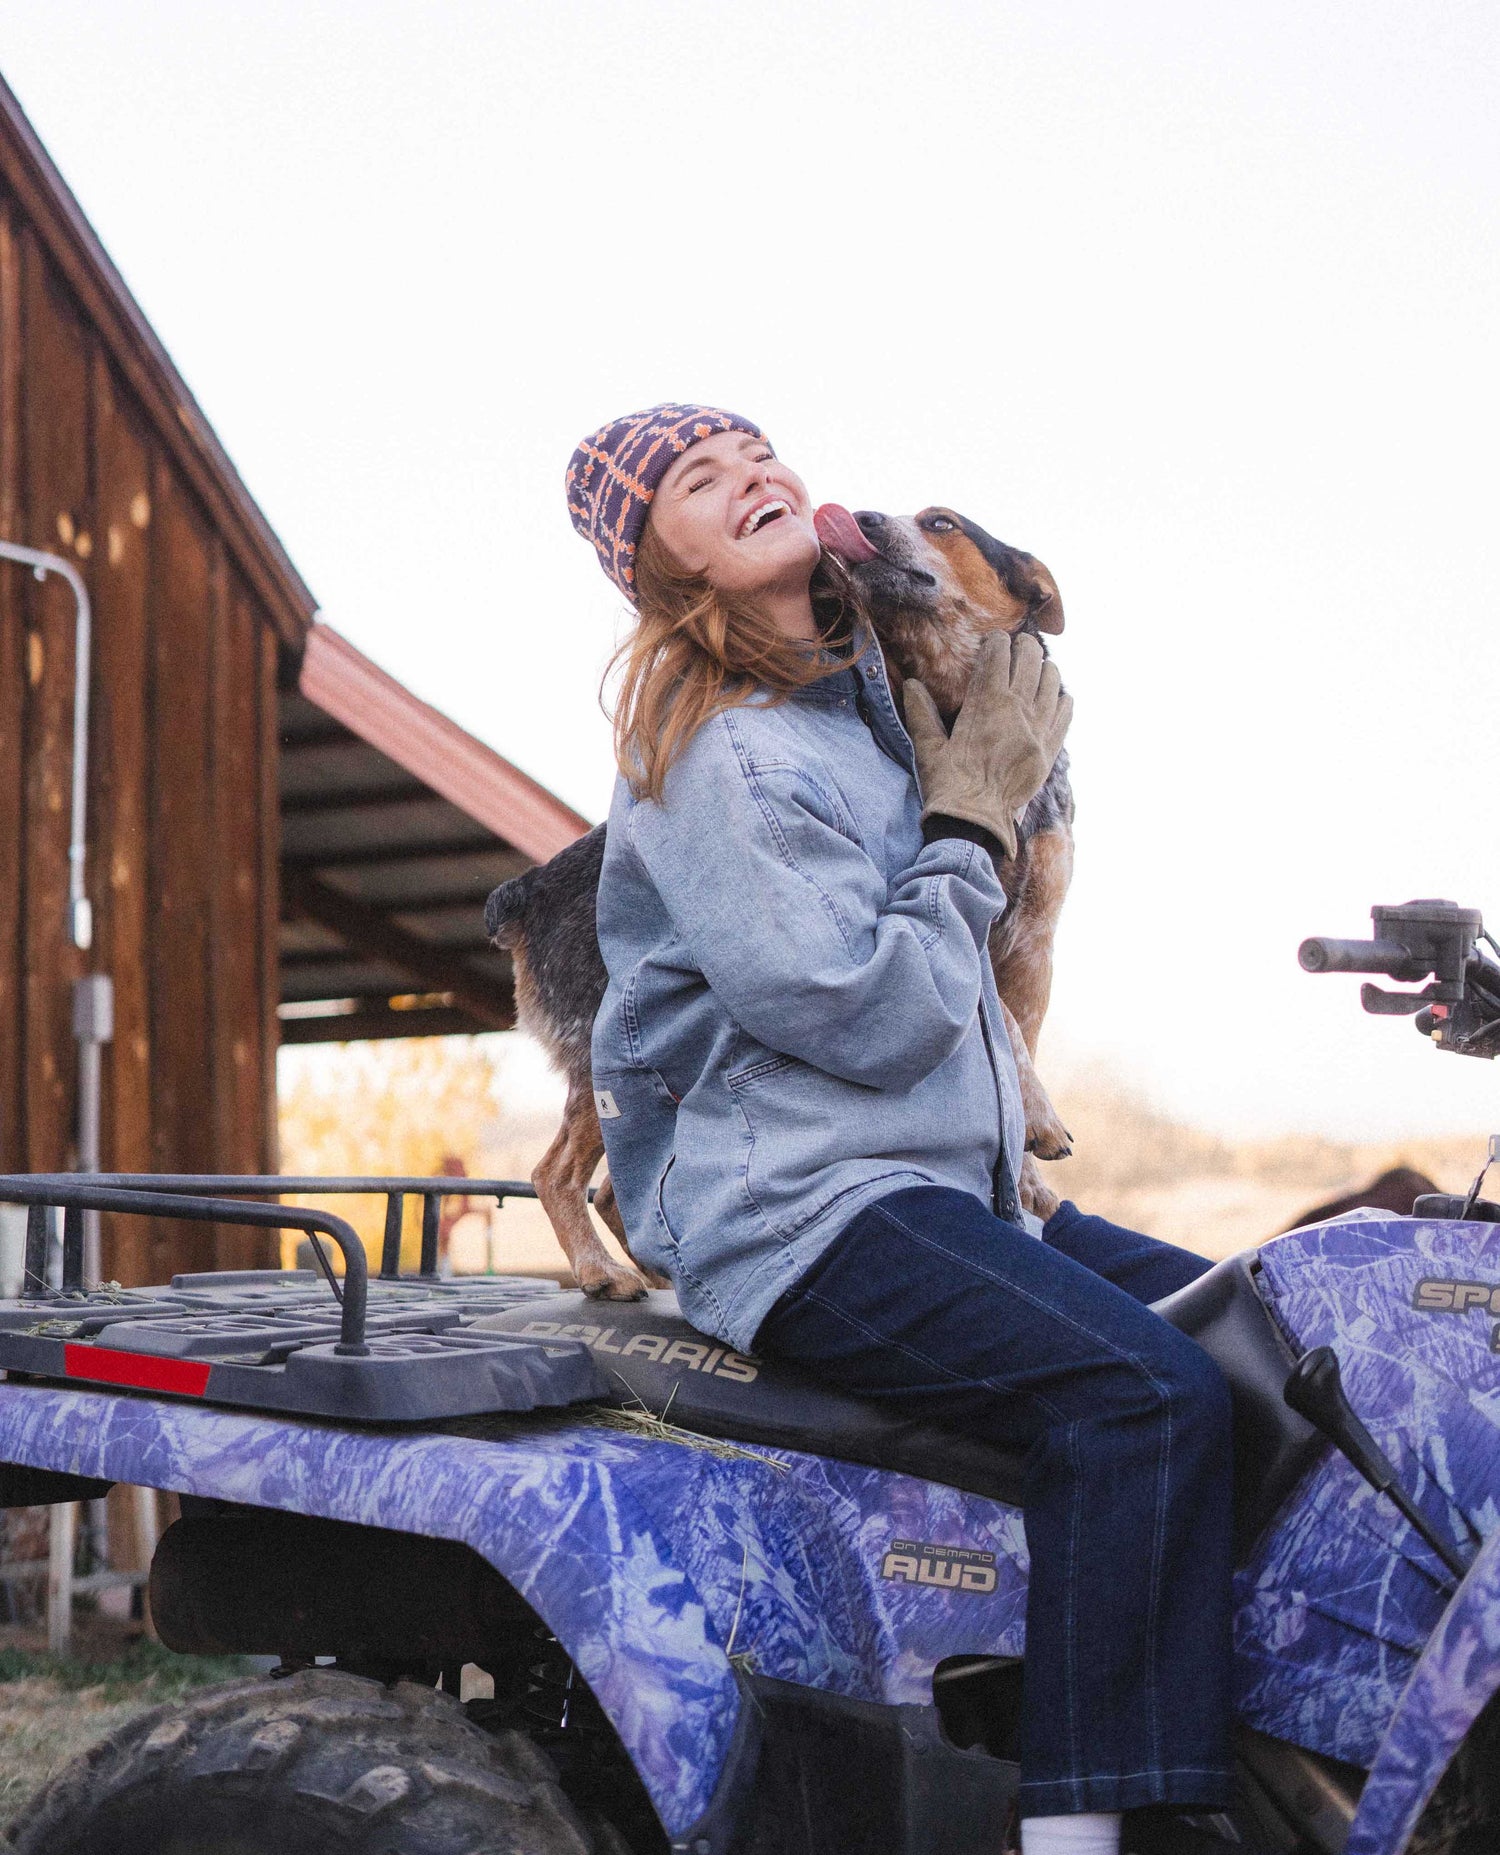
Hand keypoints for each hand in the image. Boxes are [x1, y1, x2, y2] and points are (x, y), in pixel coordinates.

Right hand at [903, 632, 1072, 859]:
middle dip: (1024, 647)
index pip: (998, 654)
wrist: (975, 823)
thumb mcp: (928, 747)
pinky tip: (1055, 696)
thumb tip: (911, 684)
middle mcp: (1017, 710)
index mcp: (985, 704)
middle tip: (1018, 647)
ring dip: (1044, 668)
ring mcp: (1038, 729)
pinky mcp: (1050, 750)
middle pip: (1030, 659)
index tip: (993, 640)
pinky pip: (1065, 712)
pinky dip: (1061, 698)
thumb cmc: (947, 785)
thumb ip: (921, 712)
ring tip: (1037, 667)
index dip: (996, 641)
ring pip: (1052, 681)